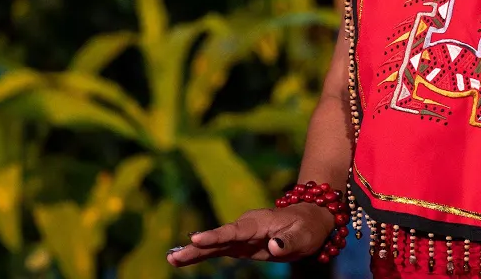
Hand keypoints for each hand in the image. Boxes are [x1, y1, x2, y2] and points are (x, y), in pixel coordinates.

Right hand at [166, 203, 333, 266]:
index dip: (216, 235)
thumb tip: (272, 247)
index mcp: (259, 222)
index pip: (235, 230)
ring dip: (193, 252)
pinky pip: (217, 249)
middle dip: (197, 247)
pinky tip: (183, 259)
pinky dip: (201, 254)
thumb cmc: (307, 228)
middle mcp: (245, 226)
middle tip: (174, 255)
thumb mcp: (304, 236)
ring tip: (172, 258)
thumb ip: (289, 241)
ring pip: (213, 244)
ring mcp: (240, 235)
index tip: (196, 238)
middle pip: (218, 238)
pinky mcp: (238, 243)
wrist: (308, 221)